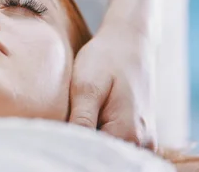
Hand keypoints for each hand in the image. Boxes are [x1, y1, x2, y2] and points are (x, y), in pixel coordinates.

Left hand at [68, 21, 156, 149]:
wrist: (131, 40)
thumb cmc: (106, 58)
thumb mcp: (86, 86)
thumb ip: (80, 120)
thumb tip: (67, 148)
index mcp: (127, 133)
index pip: (92, 156)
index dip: (70, 149)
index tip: (53, 138)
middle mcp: (142, 143)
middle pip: (103, 157)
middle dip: (80, 149)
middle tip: (62, 127)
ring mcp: (145, 140)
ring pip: (110, 154)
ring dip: (91, 146)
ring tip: (75, 123)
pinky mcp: (142, 134)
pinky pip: (119, 146)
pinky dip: (102, 140)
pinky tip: (87, 124)